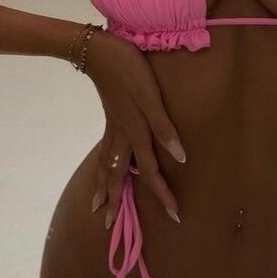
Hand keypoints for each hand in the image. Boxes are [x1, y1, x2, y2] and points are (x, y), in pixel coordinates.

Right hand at [82, 29, 185, 228]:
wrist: (96, 50)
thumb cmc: (128, 69)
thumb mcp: (150, 96)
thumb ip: (164, 127)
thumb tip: (180, 158)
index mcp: (135, 133)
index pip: (149, 172)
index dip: (162, 194)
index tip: (174, 216)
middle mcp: (121, 136)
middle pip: (118, 176)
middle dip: (117, 201)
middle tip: (111, 227)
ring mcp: (113, 127)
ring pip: (107, 165)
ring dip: (104, 186)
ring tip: (97, 205)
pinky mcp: (110, 116)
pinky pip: (105, 151)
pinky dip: (102, 165)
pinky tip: (103, 166)